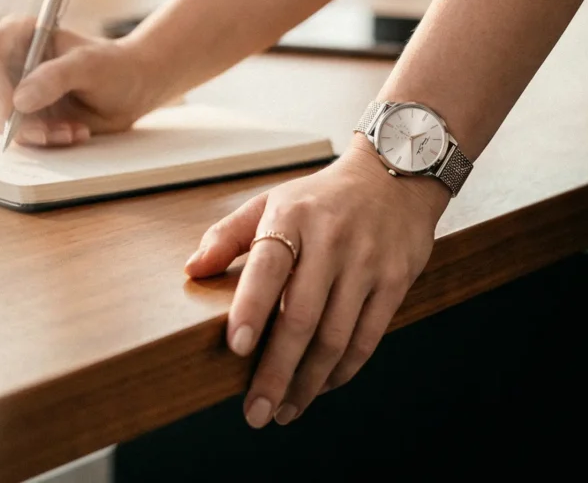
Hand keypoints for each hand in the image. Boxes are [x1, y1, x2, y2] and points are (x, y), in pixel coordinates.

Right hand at [0, 16, 153, 144]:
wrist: (134, 88)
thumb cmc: (114, 65)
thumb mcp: (89, 65)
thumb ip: (55, 78)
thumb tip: (19, 101)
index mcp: (20, 36)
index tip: (13, 109)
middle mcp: (12, 64)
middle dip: (16, 120)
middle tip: (49, 131)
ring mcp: (17, 92)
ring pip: (1, 122)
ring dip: (36, 134)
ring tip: (72, 129)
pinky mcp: (28, 116)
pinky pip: (23, 137)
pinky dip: (48, 140)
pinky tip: (76, 131)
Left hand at [185, 136, 448, 427]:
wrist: (394, 175)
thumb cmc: (321, 197)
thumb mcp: (273, 201)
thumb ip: (229, 234)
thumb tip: (192, 269)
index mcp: (293, 216)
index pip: (269, 265)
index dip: (252, 308)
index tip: (235, 347)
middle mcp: (331, 239)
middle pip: (302, 315)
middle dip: (276, 371)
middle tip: (255, 412)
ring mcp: (366, 261)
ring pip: (336, 336)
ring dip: (308, 382)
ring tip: (285, 409)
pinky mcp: (395, 279)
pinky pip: (367, 337)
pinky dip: (343, 371)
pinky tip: (322, 386)